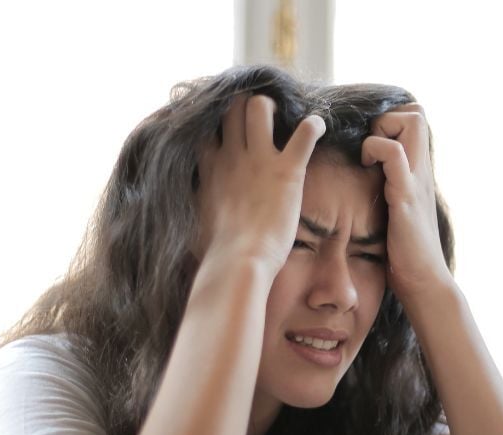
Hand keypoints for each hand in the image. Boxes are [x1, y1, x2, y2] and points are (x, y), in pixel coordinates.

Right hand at [195, 93, 325, 275]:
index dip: (215, 122)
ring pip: (260, 107)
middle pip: (232, 107)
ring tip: (283, 117)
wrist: (238, 262)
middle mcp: (231, 156)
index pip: (206, 128)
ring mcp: (259, 160)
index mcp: (209, 168)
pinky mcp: (287, 170)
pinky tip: (317, 127)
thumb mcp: (193, 221)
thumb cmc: (215, 252)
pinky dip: (314, 125)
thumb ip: (193, 205)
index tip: (225, 127)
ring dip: (273, 108)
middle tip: (258, 117)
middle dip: (244, 105)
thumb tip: (185, 211)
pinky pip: (305, 132)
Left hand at [361, 103, 452, 305]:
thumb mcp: (397, 211)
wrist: (424, 282)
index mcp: (418, 172)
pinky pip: (395, 155)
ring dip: (382, 130)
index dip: (390, 120)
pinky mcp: (406, 196)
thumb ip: (389, 190)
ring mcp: (416, 180)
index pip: (415, 118)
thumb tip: (366, 182)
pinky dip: (377, 150)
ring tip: (369, 157)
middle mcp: (421, 170)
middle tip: (370, 147)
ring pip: (411, 122)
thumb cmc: (405, 253)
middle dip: (387, 117)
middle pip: (416, 111)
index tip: (370, 144)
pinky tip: (367, 169)